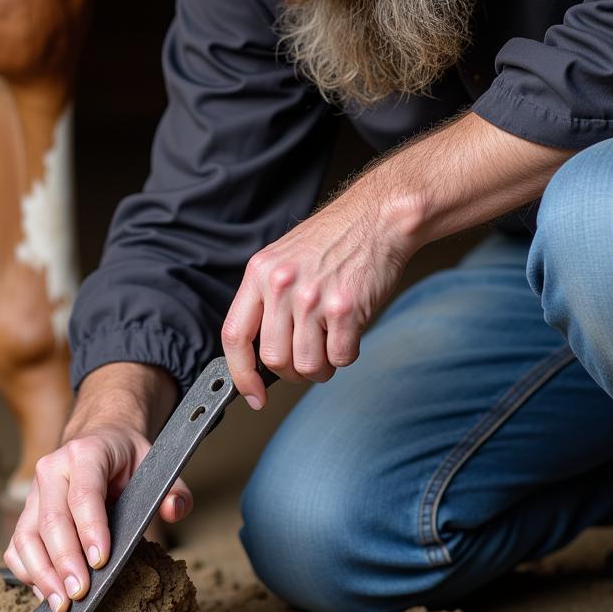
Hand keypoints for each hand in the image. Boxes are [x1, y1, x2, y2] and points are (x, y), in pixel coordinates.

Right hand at [3, 423, 189, 611]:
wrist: (98, 439)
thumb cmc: (126, 458)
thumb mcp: (156, 463)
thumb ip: (174, 488)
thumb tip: (173, 510)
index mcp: (86, 453)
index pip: (84, 493)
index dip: (90, 529)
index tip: (100, 562)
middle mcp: (52, 469)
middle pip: (51, 519)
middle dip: (64, 561)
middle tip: (80, 594)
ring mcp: (34, 492)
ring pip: (26, 536)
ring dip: (42, 574)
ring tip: (62, 604)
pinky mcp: (26, 512)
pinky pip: (17, 546)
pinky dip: (28, 572)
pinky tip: (48, 592)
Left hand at [222, 185, 422, 406]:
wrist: (377, 217)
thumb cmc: (334, 240)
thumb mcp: (282, 259)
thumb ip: (267, 299)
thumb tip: (259, 351)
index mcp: (259, 273)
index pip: (235, 336)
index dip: (240, 374)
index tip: (252, 394)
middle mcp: (280, 285)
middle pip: (274, 359)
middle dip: (293, 371)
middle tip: (308, 359)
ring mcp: (312, 297)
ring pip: (307, 365)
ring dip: (321, 367)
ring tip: (331, 344)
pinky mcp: (345, 308)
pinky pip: (340, 358)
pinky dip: (346, 355)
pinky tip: (349, 332)